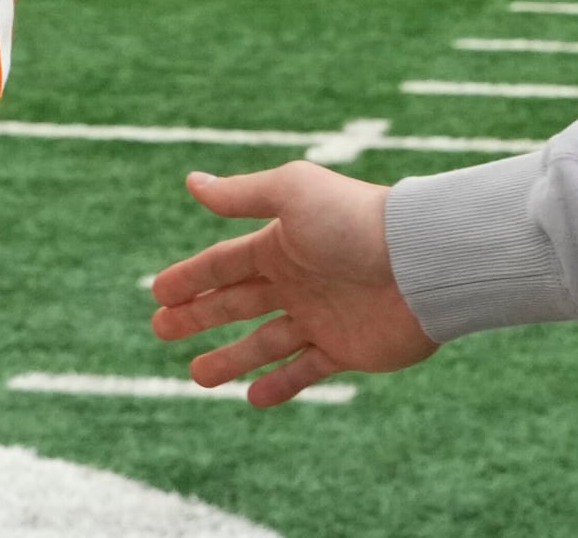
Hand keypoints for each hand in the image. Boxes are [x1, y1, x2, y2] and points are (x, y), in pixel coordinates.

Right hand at [151, 165, 436, 406]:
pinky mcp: (346, 350)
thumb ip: (241, 195)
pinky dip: (279, 385)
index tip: (157, 295)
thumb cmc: (355, 222)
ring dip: (231, 358)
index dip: (190, 279)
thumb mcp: (292, 194)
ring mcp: (322, 316)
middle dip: (199, 317)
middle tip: (161, 331)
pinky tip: (252, 397)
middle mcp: (299, 280)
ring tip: (197, 376)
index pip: (223, 263)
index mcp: (282, 243)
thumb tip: (191, 181)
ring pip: (264, 343)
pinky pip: (305, 371)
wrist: (420, 263)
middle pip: (237, 302)